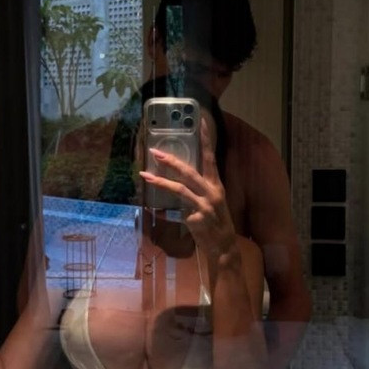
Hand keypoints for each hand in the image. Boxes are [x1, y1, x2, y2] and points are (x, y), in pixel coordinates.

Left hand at [138, 118, 237, 259]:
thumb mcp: (213, 202)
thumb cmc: (216, 224)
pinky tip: (152, 209)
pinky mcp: (196, 219)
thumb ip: (200, 189)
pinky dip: (162, 210)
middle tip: (154, 152)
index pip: (211, 158)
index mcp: (216, 185)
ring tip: (145, 176)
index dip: (206, 139)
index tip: (200, 121)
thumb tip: (180, 178)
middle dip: (170, 160)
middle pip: (189, 171)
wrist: (223, 247)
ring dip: (160, 181)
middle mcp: (212, 192)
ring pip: (179, 189)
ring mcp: (204, 205)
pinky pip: (174, 211)